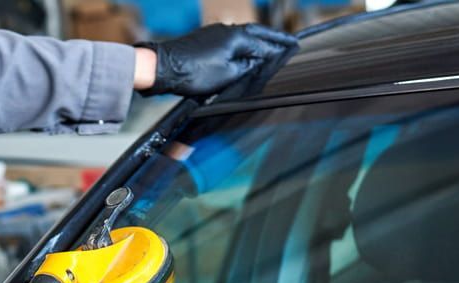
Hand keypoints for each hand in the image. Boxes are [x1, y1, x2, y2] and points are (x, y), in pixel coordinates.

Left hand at [135, 24, 297, 98]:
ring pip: (243, 36)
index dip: (281, 48)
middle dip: (273, 39)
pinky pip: (230, 40)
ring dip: (257, 42)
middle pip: (257, 34)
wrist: (163, 67)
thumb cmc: (193, 73)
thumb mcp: (227, 76)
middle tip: (288, 43)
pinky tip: (243, 52)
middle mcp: (228, 30)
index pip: (266, 44)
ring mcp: (215, 32)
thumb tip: (258, 61)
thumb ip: (247, 67)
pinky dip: (241, 45)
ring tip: (269, 49)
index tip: (294, 48)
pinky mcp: (204, 38)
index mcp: (237, 37)